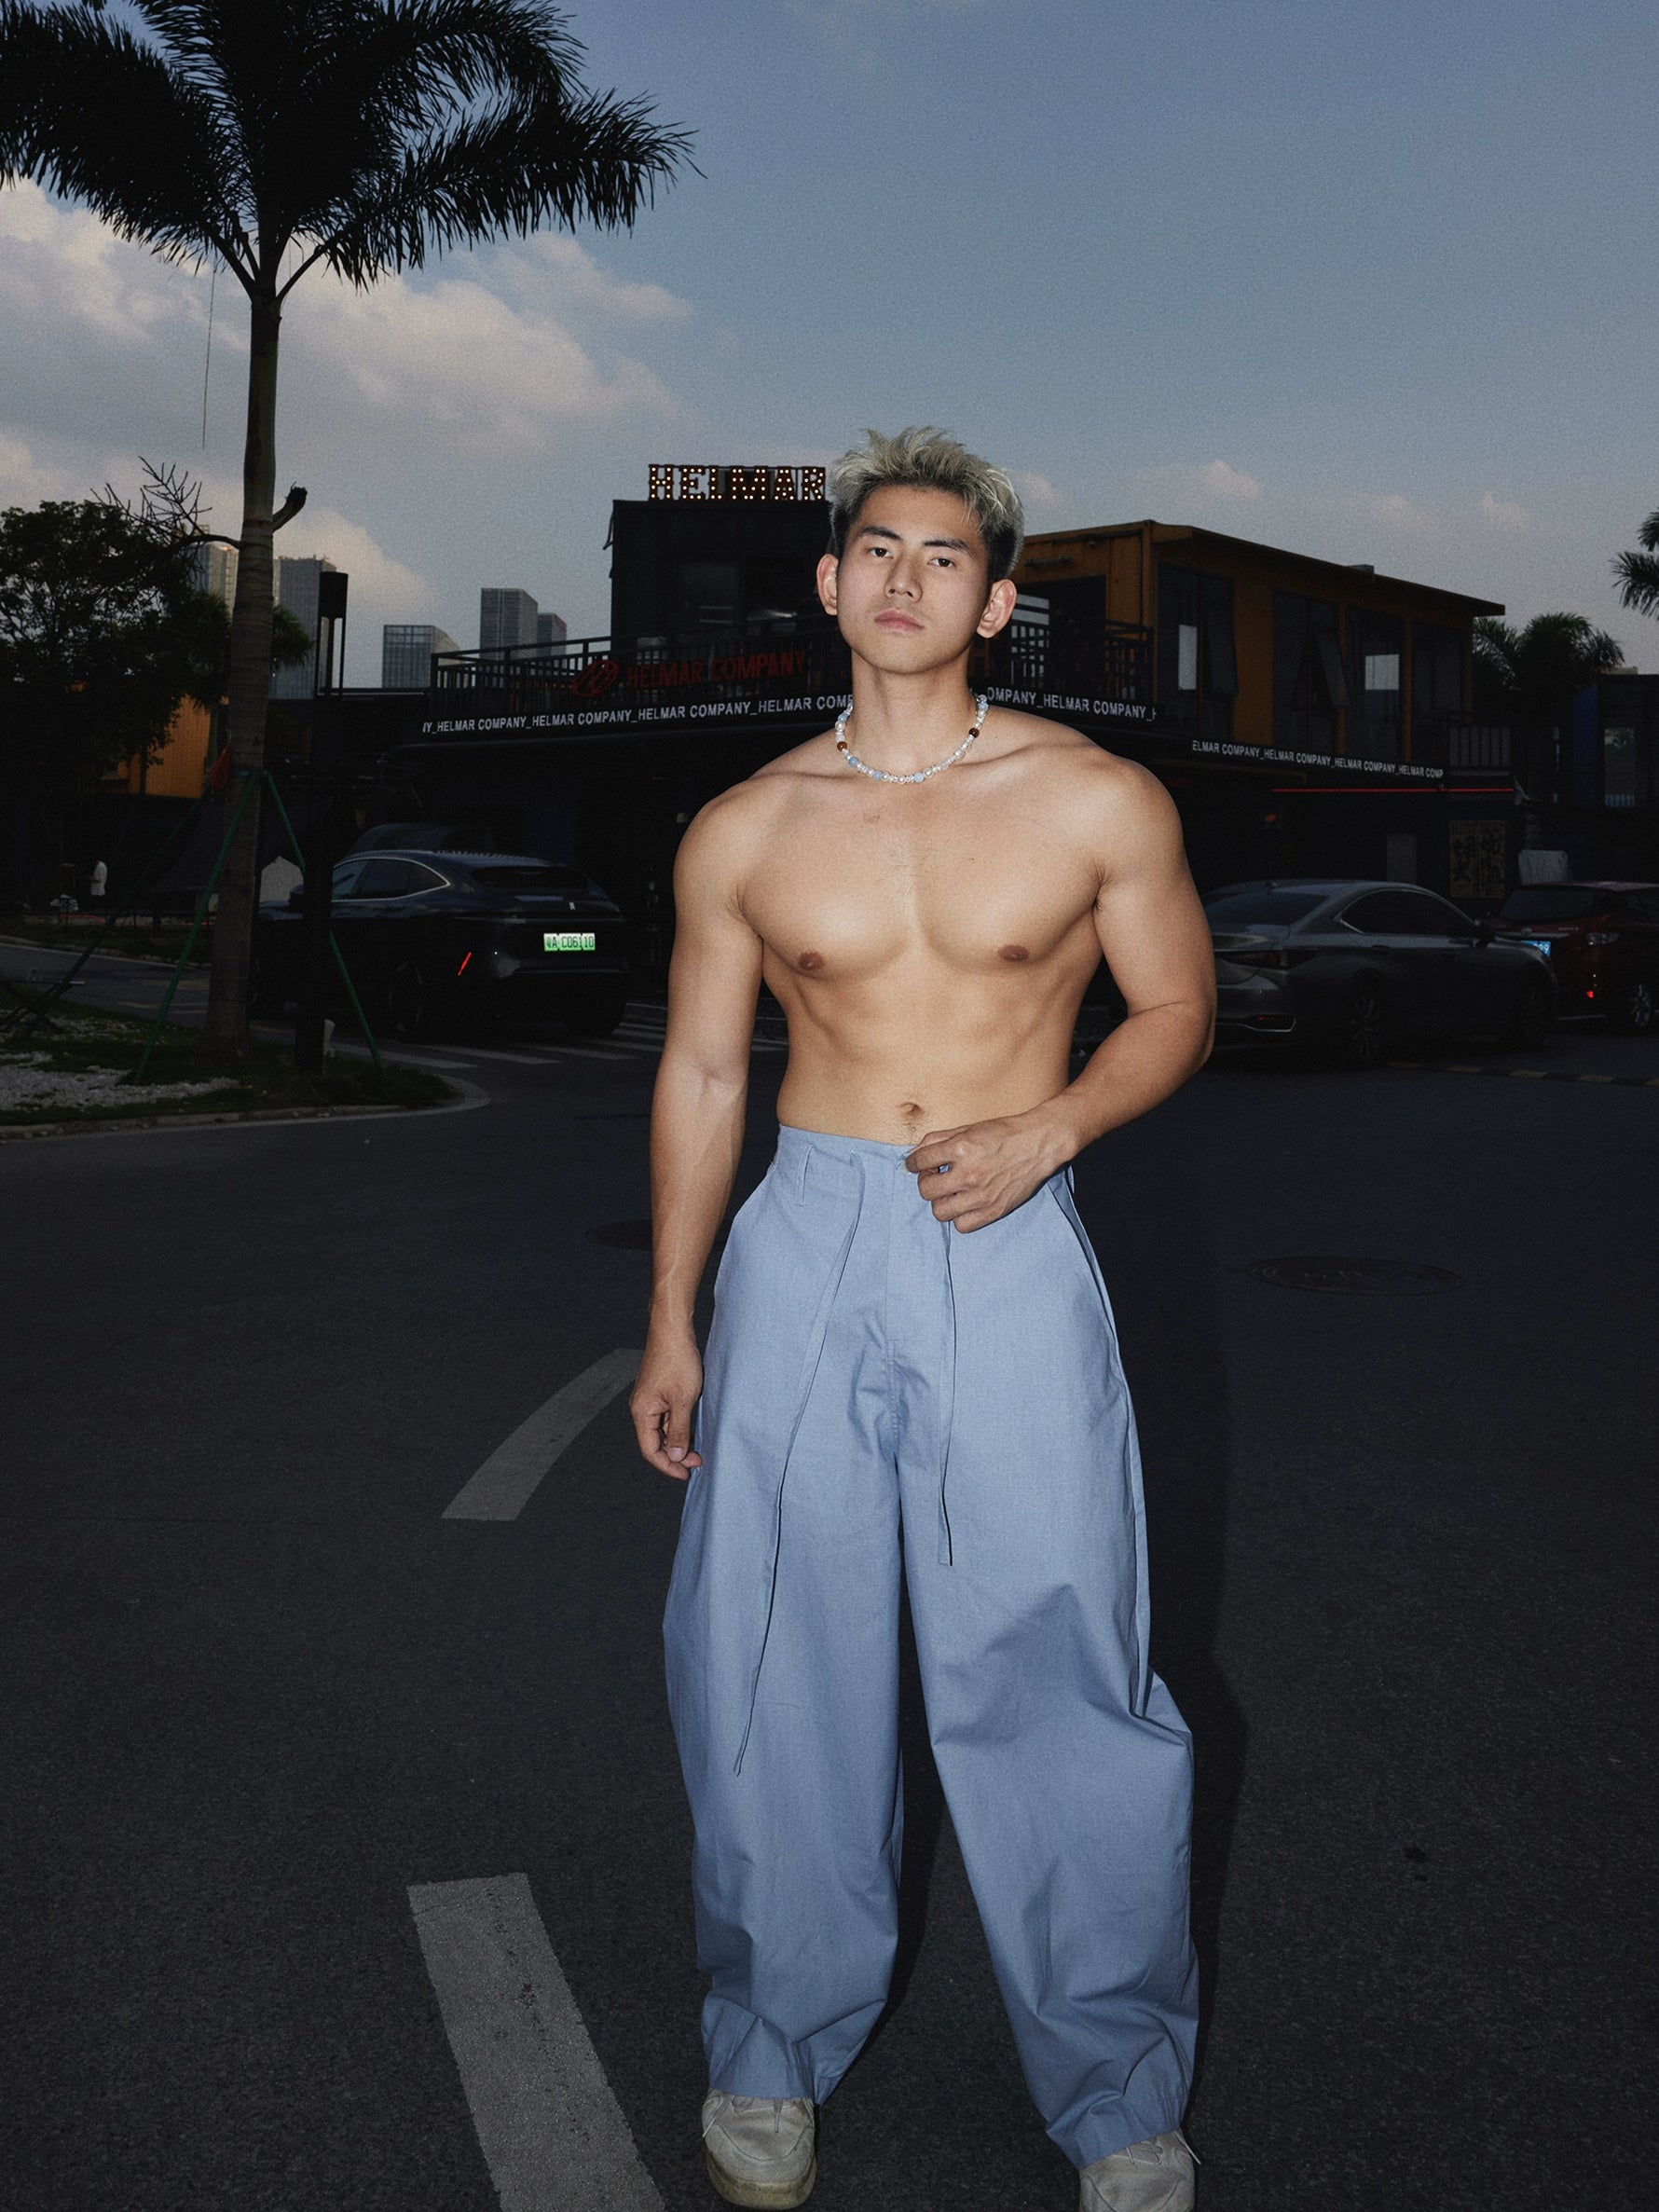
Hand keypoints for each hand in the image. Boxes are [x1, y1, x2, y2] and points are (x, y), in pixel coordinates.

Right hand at [629, 1327, 703, 1479]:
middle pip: (655, 1442)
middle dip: (675, 1455)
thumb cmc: (677, 1360)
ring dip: (678, 1442)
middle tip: (698, 1460)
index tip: (686, 1473)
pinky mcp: (659, 1392)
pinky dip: (678, 1427)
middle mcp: (642, 1408)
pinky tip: (692, 1430)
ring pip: (662, 1431)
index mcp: (642, 1412)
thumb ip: (678, 1430)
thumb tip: (675, 1455)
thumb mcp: (683, 1399)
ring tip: (698, 1448)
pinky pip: (666, 1418)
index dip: (667, 1465)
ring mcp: (650, 1400)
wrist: (673, 1330)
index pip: (650, 1450)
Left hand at [905, 1114, 1069, 1230]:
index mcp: (960, 1148)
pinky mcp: (994, 1210)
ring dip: (940, 1202)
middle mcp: (968, 1173)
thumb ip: (938, 1140)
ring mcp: (981, 1195)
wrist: (1038, 1143)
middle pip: (926, 1190)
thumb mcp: (968, 1128)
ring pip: (940, 1212)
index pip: (919, 1161)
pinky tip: (965, 1203)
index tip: (915, 1166)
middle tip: (936, 1176)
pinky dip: (959, 1217)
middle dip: (926, 1182)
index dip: (912, 1164)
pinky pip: (962, 1225)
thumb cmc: (1003, 1133)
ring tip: (950, 1192)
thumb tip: (914, 1154)